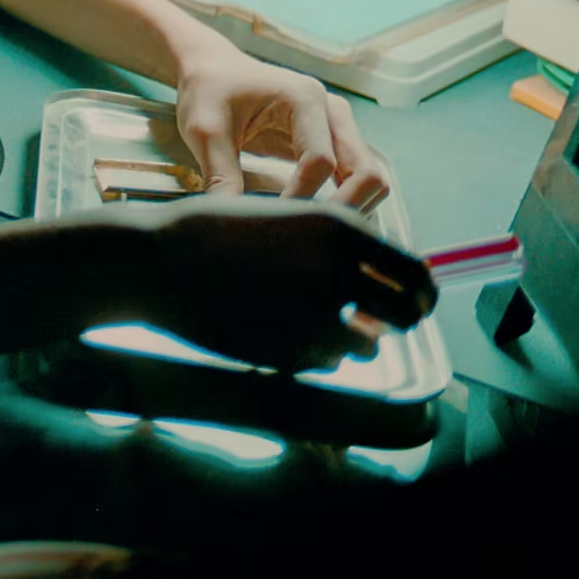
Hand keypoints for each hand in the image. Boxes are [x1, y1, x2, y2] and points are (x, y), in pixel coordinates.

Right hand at [139, 197, 434, 371]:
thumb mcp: (287, 215)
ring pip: (369, 346)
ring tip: (318, 325)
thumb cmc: (216, 230)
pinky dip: (317, 354)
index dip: (422, 290)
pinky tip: (284, 333)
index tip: (415, 298)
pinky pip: (327, 362)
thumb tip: (384, 274)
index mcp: (340, 228)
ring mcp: (315, 316)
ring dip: (355, 340)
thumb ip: (338, 243)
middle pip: (408, 313)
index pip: (414, 270)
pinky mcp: (289, 352)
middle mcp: (338, 271)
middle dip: (400, 320)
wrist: (157, 261)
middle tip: (382, 321)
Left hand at [173, 48, 391, 211]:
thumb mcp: (204, 131)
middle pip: (366, 171)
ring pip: (371, 177)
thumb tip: (229, 222)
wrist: (213, 69)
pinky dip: (344, 200)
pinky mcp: (334, 141)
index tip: (272, 222)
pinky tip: (313, 217)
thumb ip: (219, 175)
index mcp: (304, 99)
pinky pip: (355, 177)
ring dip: (349, 207)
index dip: (300, 198)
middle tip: (306, 236)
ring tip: (309, 229)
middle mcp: (332, 111)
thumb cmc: (209, 92)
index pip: (321, 162)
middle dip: (343, 209)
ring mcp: (338, 126)